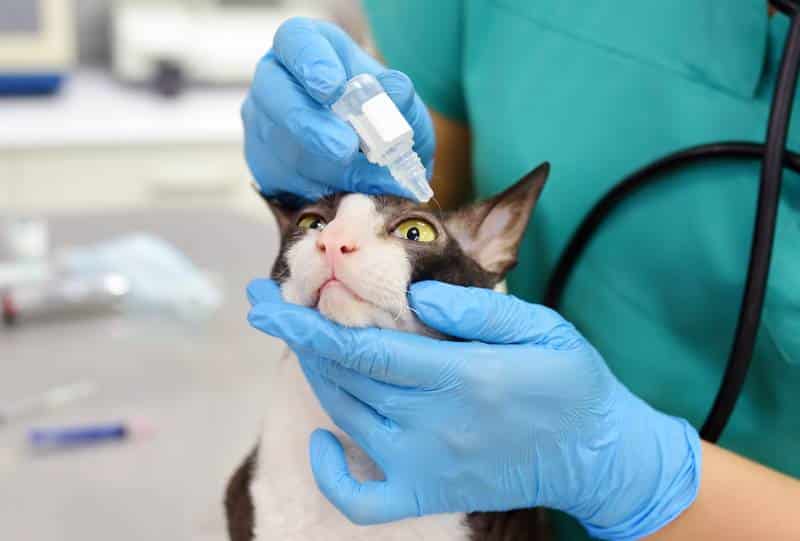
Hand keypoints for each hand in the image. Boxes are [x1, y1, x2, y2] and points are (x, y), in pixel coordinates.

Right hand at [244, 17, 434, 200]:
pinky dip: (319, 190)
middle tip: (344, 149)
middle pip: (275, 94)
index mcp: (309, 47)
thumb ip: (399, 98)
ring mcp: (263, 122)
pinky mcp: (263, 164)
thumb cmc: (381, 117)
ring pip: (280, 145)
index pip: (295, 41)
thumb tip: (395, 91)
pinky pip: (284, 181)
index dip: (310, 62)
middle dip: (310, 126)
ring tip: (367, 179)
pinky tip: (347, 192)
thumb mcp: (400, 105)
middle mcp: (276, 79)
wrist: (375, 159)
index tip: (332, 88)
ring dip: (325, 168)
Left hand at [247, 279, 701, 538]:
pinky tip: (324, 438)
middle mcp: (436, 426)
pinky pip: (361, 500)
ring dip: (317, 375)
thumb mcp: (543, 326)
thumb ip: (478, 307)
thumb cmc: (570, 382)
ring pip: (346, 418)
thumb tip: (416, 294)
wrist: (597, 455)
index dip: (307, 323)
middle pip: (345, 378)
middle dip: (297, 338)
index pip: (365, 348)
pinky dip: (330, 474)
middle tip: (271, 304)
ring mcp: (428, 467)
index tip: (265, 300)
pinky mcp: (429, 494)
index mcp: (463, 376)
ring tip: (304, 338)